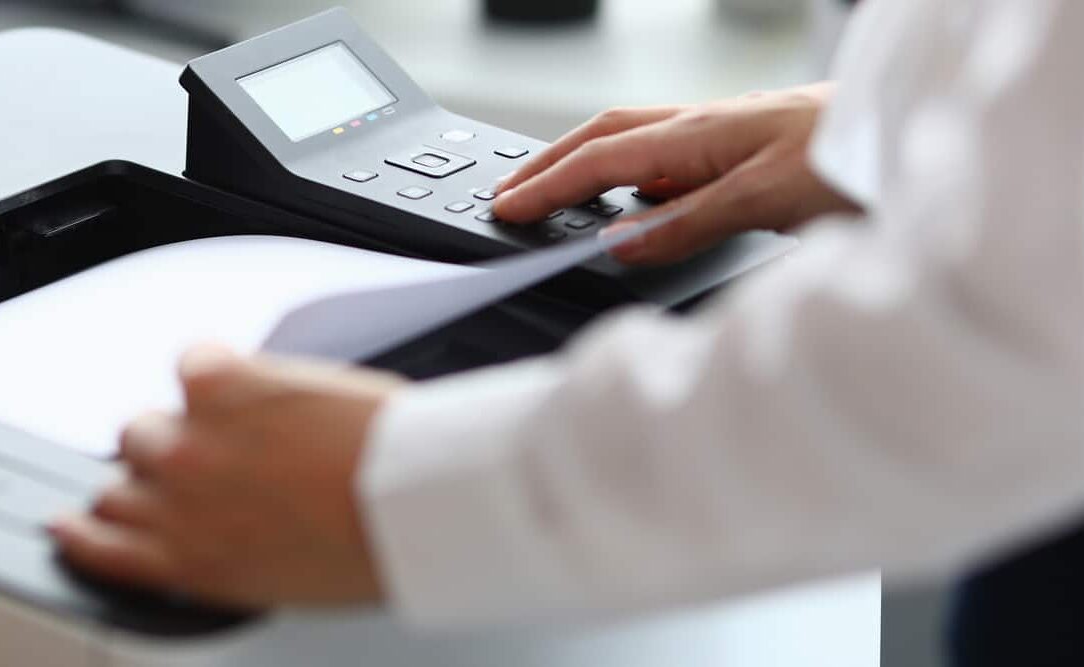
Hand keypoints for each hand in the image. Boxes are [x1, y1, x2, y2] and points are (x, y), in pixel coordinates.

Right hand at [51, 345, 405, 607]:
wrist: (413, 499)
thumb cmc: (374, 548)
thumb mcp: (286, 581)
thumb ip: (231, 555)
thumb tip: (231, 533)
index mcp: (191, 565)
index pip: (100, 549)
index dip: (84, 529)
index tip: (75, 521)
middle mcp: (176, 506)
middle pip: (119, 479)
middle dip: (155, 473)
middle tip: (202, 463)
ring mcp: (189, 442)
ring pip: (142, 425)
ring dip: (180, 422)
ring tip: (234, 420)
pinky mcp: (216, 384)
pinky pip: (192, 361)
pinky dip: (220, 366)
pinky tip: (260, 379)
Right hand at [493, 83, 860, 263]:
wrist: (918, 132)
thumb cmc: (855, 156)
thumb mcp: (767, 200)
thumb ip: (690, 222)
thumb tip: (622, 246)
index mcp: (700, 132)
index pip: (600, 160)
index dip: (548, 186)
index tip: (507, 210)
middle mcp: (704, 126)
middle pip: (603, 136)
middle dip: (548, 163)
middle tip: (508, 192)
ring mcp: (723, 135)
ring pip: (633, 142)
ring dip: (584, 165)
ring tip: (551, 194)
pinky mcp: (744, 150)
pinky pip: (668, 159)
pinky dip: (630, 177)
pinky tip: (633, 202)